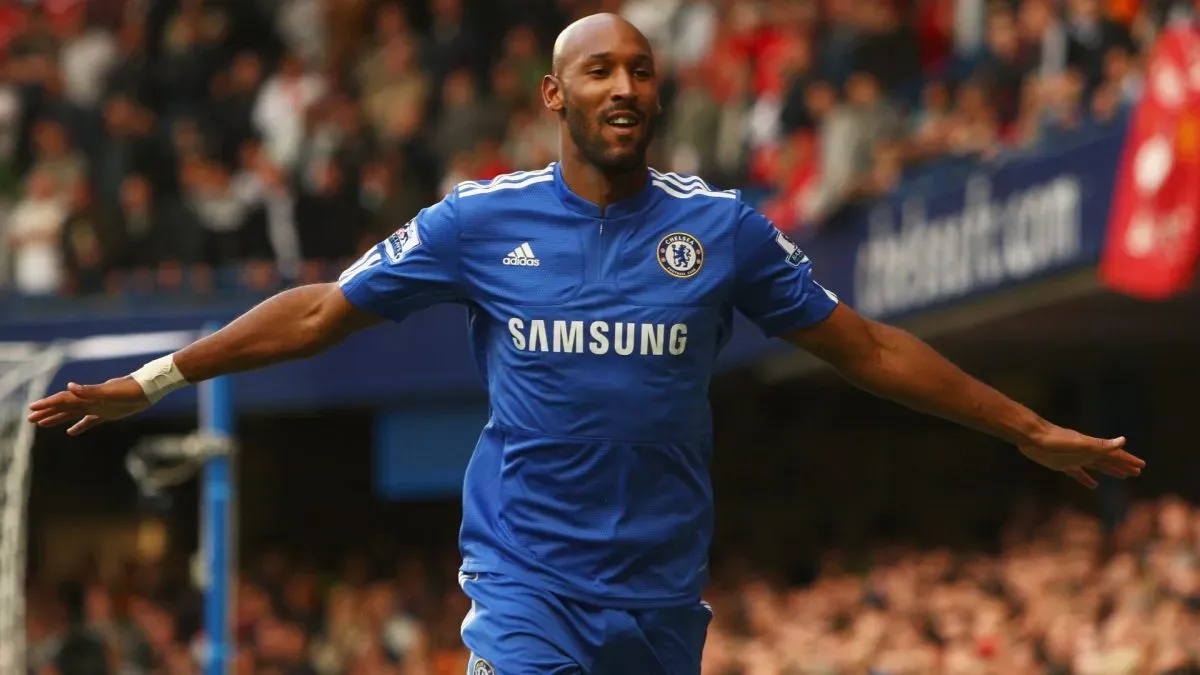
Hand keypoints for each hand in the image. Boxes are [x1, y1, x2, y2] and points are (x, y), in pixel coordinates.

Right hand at [27, 377, 150, 434]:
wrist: (149, 389)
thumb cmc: (131, 389)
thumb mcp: (111, 391)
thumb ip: (90, 390)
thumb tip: (69, 386)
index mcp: (88, 396)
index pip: (62, 400)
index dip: (47, 404)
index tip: (32, 408)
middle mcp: (90, 400)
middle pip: (64, 407)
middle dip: (47, 412)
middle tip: (30, 418)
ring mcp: (98, 406)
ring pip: (73, 414)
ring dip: (58, 418)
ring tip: (42, 424)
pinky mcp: (108, 413)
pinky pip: (89, 421)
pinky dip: (79, 426)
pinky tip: (71, 432)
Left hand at [1018, 424, 1143, 488]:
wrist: (1032, 437)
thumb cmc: (1056, 440)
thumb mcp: (1081, 444)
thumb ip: (1101, 445)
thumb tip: (1124, 440)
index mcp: (1092, 448)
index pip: (1114, 454)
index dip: (1128, 460)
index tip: (1142, 466)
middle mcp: (1085, 452)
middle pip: (1108, 460)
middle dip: (1123, 466)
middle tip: (1137, 472)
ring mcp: (1074, 458)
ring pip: (1096, 466)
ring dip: (1109, 470)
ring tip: (1122, 476)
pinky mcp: (1062, 465)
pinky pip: (1079, 473)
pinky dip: (1087, 479)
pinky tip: (1093, 485)